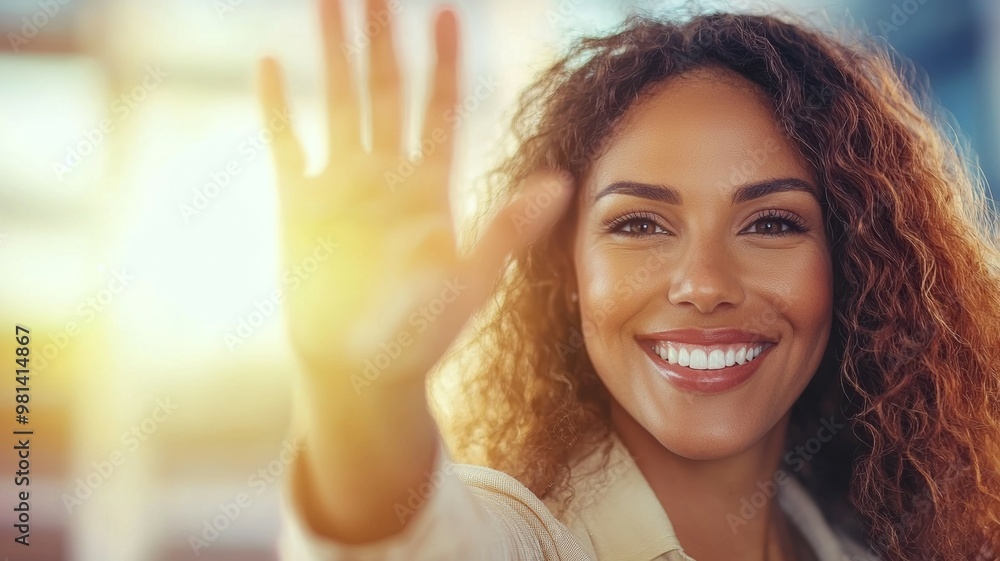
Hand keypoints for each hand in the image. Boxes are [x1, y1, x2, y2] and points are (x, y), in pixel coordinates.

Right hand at [256, 0, 572, 391]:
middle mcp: (387, 176)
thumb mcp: (471, 280)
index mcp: (430, 188)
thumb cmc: (421, 333)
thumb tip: (561, 182)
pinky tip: (269, 67)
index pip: (440, 110)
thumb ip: (508, 228)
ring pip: (338, 104)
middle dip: (382, 38)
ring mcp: (342, 187)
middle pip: (386, 91)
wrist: (360, 369)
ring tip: (329, 3)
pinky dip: (278, 109)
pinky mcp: (300, 206)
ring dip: (333, 55)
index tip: (446, 13)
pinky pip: (287, 146)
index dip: (444, 63)